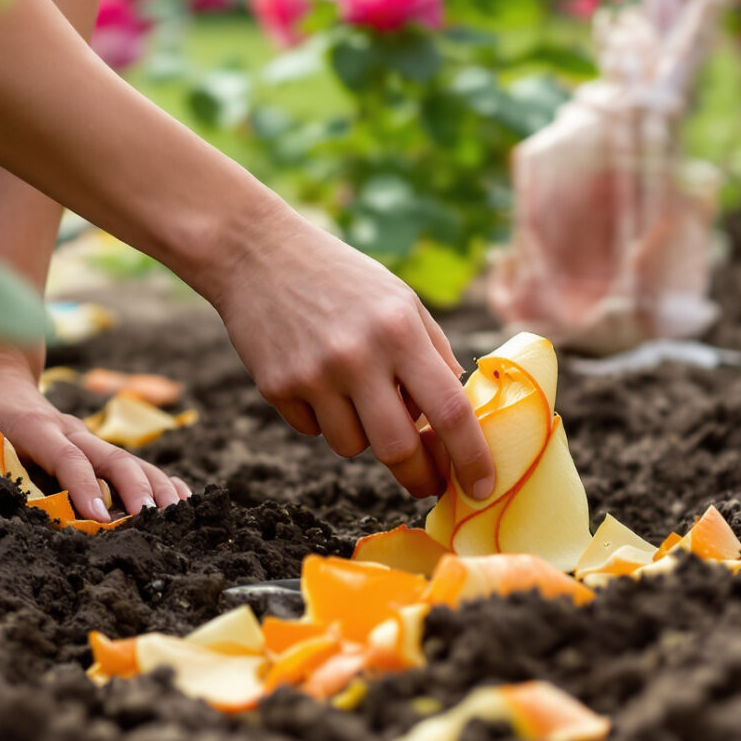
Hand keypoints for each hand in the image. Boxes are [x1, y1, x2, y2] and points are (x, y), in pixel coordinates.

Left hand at [0, 356, 187, 523]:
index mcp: (33, 426)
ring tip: (179, 515)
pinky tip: (184, 501)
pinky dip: (159, 480)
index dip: (82, 482)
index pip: (65, 454)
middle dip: (133, 487)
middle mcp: (66, 431)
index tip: (99, 513)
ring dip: (154, 485)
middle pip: (109, 456)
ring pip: (127, 459)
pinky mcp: (92, 448)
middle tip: (151, 520)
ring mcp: (83, 438)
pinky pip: (131, 463)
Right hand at [198, 202, 494, 500]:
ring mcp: (314, 374)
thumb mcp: (399, 299)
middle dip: (419, 477)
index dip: (471, 457)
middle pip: (399, 448)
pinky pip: (313, 432)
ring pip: (352, 447)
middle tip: (428, 483)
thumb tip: (458, 412)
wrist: (257, 253)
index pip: (449, 410)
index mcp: (400, 329)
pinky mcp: (276, 387)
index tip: (483, 488)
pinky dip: (322, 418)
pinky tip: (313, 375)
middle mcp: (358, 355)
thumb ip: (433, 351)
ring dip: (363, 436)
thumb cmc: (341, 277)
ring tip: (353, 392)